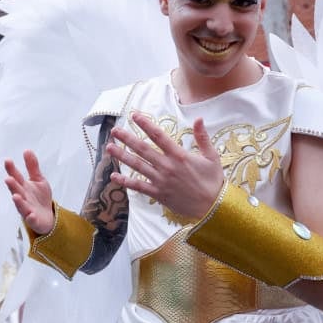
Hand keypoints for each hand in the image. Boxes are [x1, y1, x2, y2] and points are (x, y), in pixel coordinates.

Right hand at [4, 151, 54, 234]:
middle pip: (16, 190)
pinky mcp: (34, 220)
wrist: (48, 216)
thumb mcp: (38, 179)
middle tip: (8, 179)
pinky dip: (31, 218)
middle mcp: (23, 197)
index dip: (11, 169)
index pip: (16, 176)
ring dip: (18, 202)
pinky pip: (31, 219)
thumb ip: (32, 167)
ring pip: (21, 206)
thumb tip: (27, 150)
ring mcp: (27, 209)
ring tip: (15, 196)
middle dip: (12, 185)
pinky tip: (31, 215)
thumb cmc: (40, 198)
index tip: (7, 160)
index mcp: (23, 187)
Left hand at [107, 114, 224, 221]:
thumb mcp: (212, 157)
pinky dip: (126, 181)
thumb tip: (199, 118)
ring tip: (109, 147)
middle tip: (115, 130)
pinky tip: (114, 176)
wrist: (212, 207)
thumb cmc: (213, 181)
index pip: (158, 136)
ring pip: (137, 165)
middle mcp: (167, 166)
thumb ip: (203, 137)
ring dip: (122, 156)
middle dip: (127, 138)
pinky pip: (138, 186)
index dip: (145, 124)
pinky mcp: (158, 194)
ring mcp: (160, 181)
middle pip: (143, 149)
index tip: (134, 115)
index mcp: (179, 155)